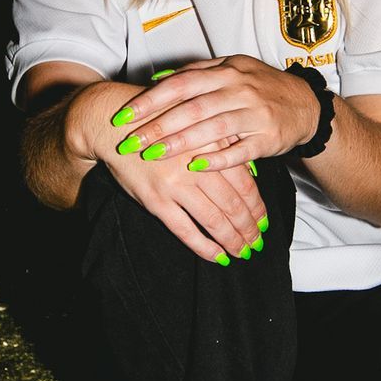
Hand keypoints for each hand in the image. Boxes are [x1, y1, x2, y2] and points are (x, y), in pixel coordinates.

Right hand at [66, 77, 268, 263]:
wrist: (115, 125)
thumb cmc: (159, 123)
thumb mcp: (195, 126)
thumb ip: (224, 148)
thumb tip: (252, 175)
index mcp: (210, 147)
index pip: (244, 184)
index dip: (257, 207)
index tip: (264, 222)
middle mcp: (196, 167)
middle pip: (233, 205)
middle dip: (249, 228)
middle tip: (257, 243)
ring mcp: (175, 185)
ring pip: (213, 220)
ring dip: (232, 240)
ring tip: (242, 252)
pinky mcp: (155, 200)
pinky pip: (185, 230)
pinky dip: (204, 246)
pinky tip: (217, 256)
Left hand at [101, 55, 318, 173]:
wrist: (305, 104)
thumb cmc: (261, 87)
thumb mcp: (232, 70)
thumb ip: (196, 73)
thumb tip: (157, 78)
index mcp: (226, 72)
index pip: (181, 84)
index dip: (151, 99)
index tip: (124, 115)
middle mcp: (240, 90)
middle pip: (192, 108)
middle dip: (157, 125)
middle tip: (130, 141)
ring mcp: (255, 114)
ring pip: (213, 129)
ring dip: (181, 143)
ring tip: (153, 155)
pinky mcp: (268, 137)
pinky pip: (240, 150)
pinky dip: (218, 159)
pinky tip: (195, 167)